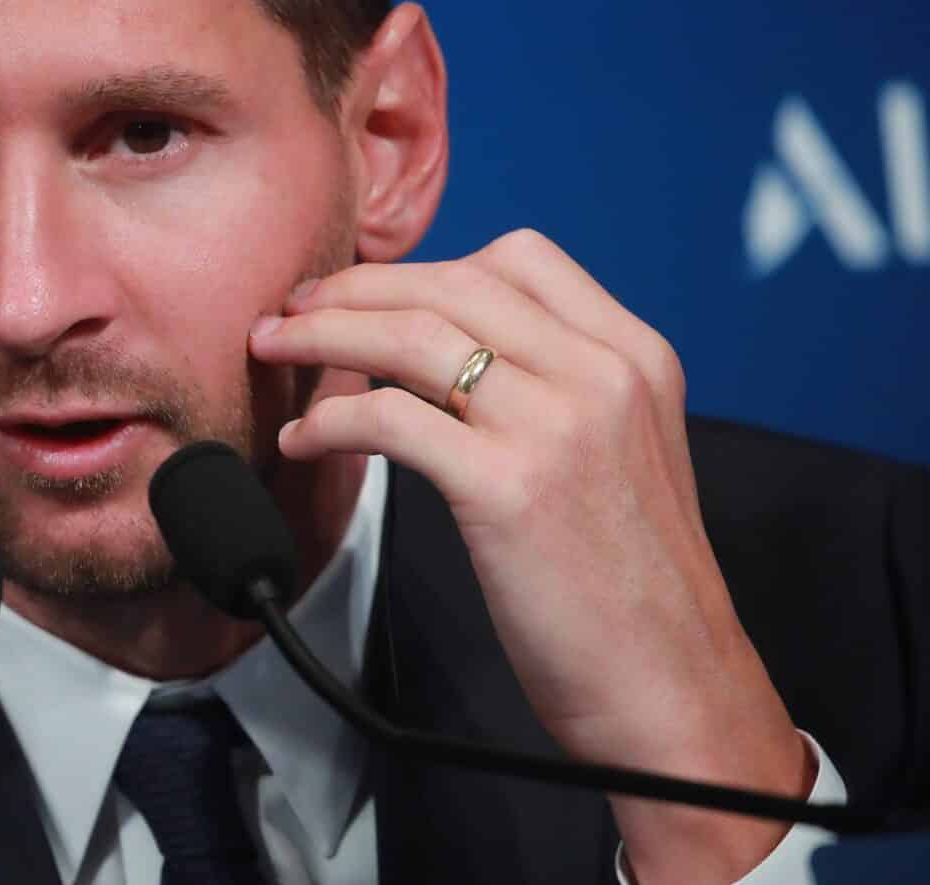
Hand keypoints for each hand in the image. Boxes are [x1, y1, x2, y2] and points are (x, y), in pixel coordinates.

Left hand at [247, 228, 811, 883]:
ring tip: (274, 350)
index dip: (422, 266)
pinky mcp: (510, 487)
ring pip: (412, 335)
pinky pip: (390, 418)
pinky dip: (330, 419)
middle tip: (290, 312)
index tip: (362, 291)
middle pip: (450, 285)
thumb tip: (436, 347)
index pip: (517, 259)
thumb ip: (552, 387)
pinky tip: (306, 440)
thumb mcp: (620, 450)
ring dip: (322, 334)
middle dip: (353, 289)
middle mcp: (603, 374)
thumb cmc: (630, 586)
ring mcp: (558, 426)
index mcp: (634, 355)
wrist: (674, 689)